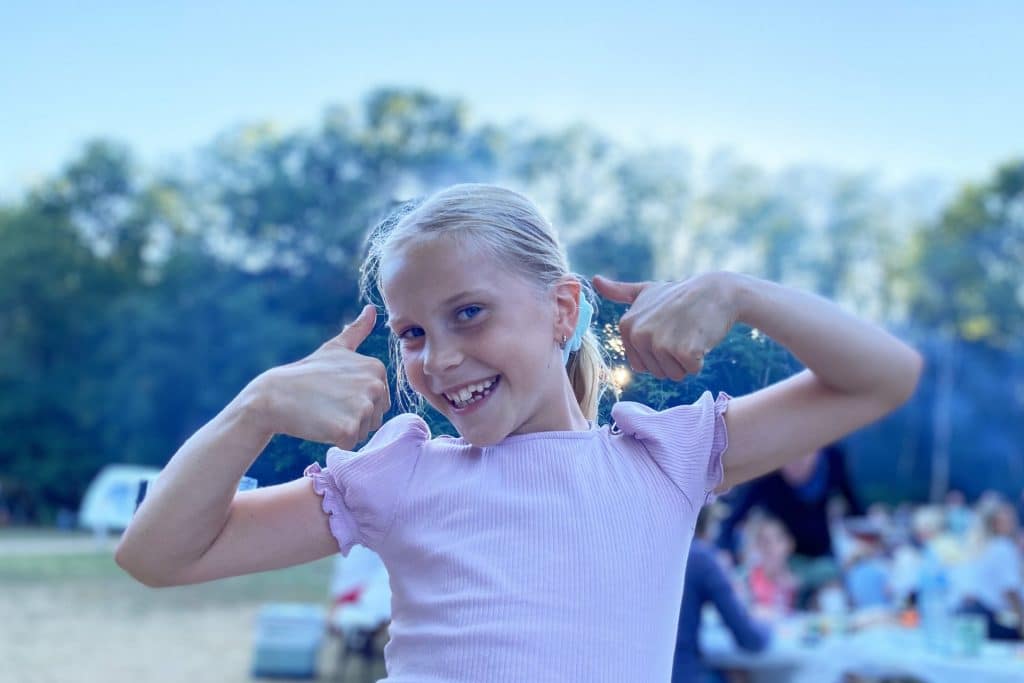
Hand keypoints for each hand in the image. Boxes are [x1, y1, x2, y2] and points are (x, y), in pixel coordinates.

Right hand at [255, 305, 390, 448]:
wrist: (274, 395)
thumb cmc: (305, 373)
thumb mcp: (334, 348)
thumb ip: (357, 331)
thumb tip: (372, 309)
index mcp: (377, 368)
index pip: (379, 400)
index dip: (355, 401)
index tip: (335, 391)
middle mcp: (375, 385)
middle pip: (375, 418)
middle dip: (353, 416)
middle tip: (328, 403)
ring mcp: (363, 407)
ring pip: (364, 432)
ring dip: (345, 429)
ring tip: (324, 412)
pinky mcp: (348, 429)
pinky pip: (350, 443)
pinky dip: (335, 440)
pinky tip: (320, 424)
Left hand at [593, 273, 737, 380]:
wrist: (716, 291)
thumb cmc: (681, 295)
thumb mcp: (647, 291)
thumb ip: (620, 291)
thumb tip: (595, 280)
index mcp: (626, 325)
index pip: (640, 365)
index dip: (659, 352)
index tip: (668, 329)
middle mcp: (639, 334)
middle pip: (657, 372)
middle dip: (673, 358)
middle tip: (682, 331)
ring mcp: (661, 342)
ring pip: (674, 374)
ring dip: (686, 360)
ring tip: (690, 333)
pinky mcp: (684, 351)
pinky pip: (691, 370)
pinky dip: (700, 360)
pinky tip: (701, 338)